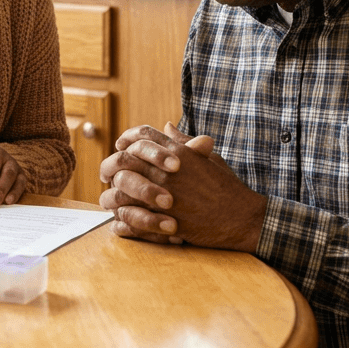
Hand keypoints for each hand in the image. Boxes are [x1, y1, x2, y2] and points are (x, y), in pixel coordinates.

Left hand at [100, 123, 264, 250]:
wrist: (242, 218)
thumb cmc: (227, 187)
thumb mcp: (209, 158)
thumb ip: (184, 142)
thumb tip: (166, 125)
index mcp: (178, 153)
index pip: (141, 136)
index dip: (127, 138)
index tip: (120, 145)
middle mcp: (167, 171)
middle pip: (123, 160)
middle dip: (110, 166)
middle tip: (106, 174)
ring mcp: (163, 196)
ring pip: (120, 191)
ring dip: (111, 196)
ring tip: (109, 199)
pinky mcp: (164, 220)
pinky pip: (130, 219)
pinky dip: (121, 220)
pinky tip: (119, 222)